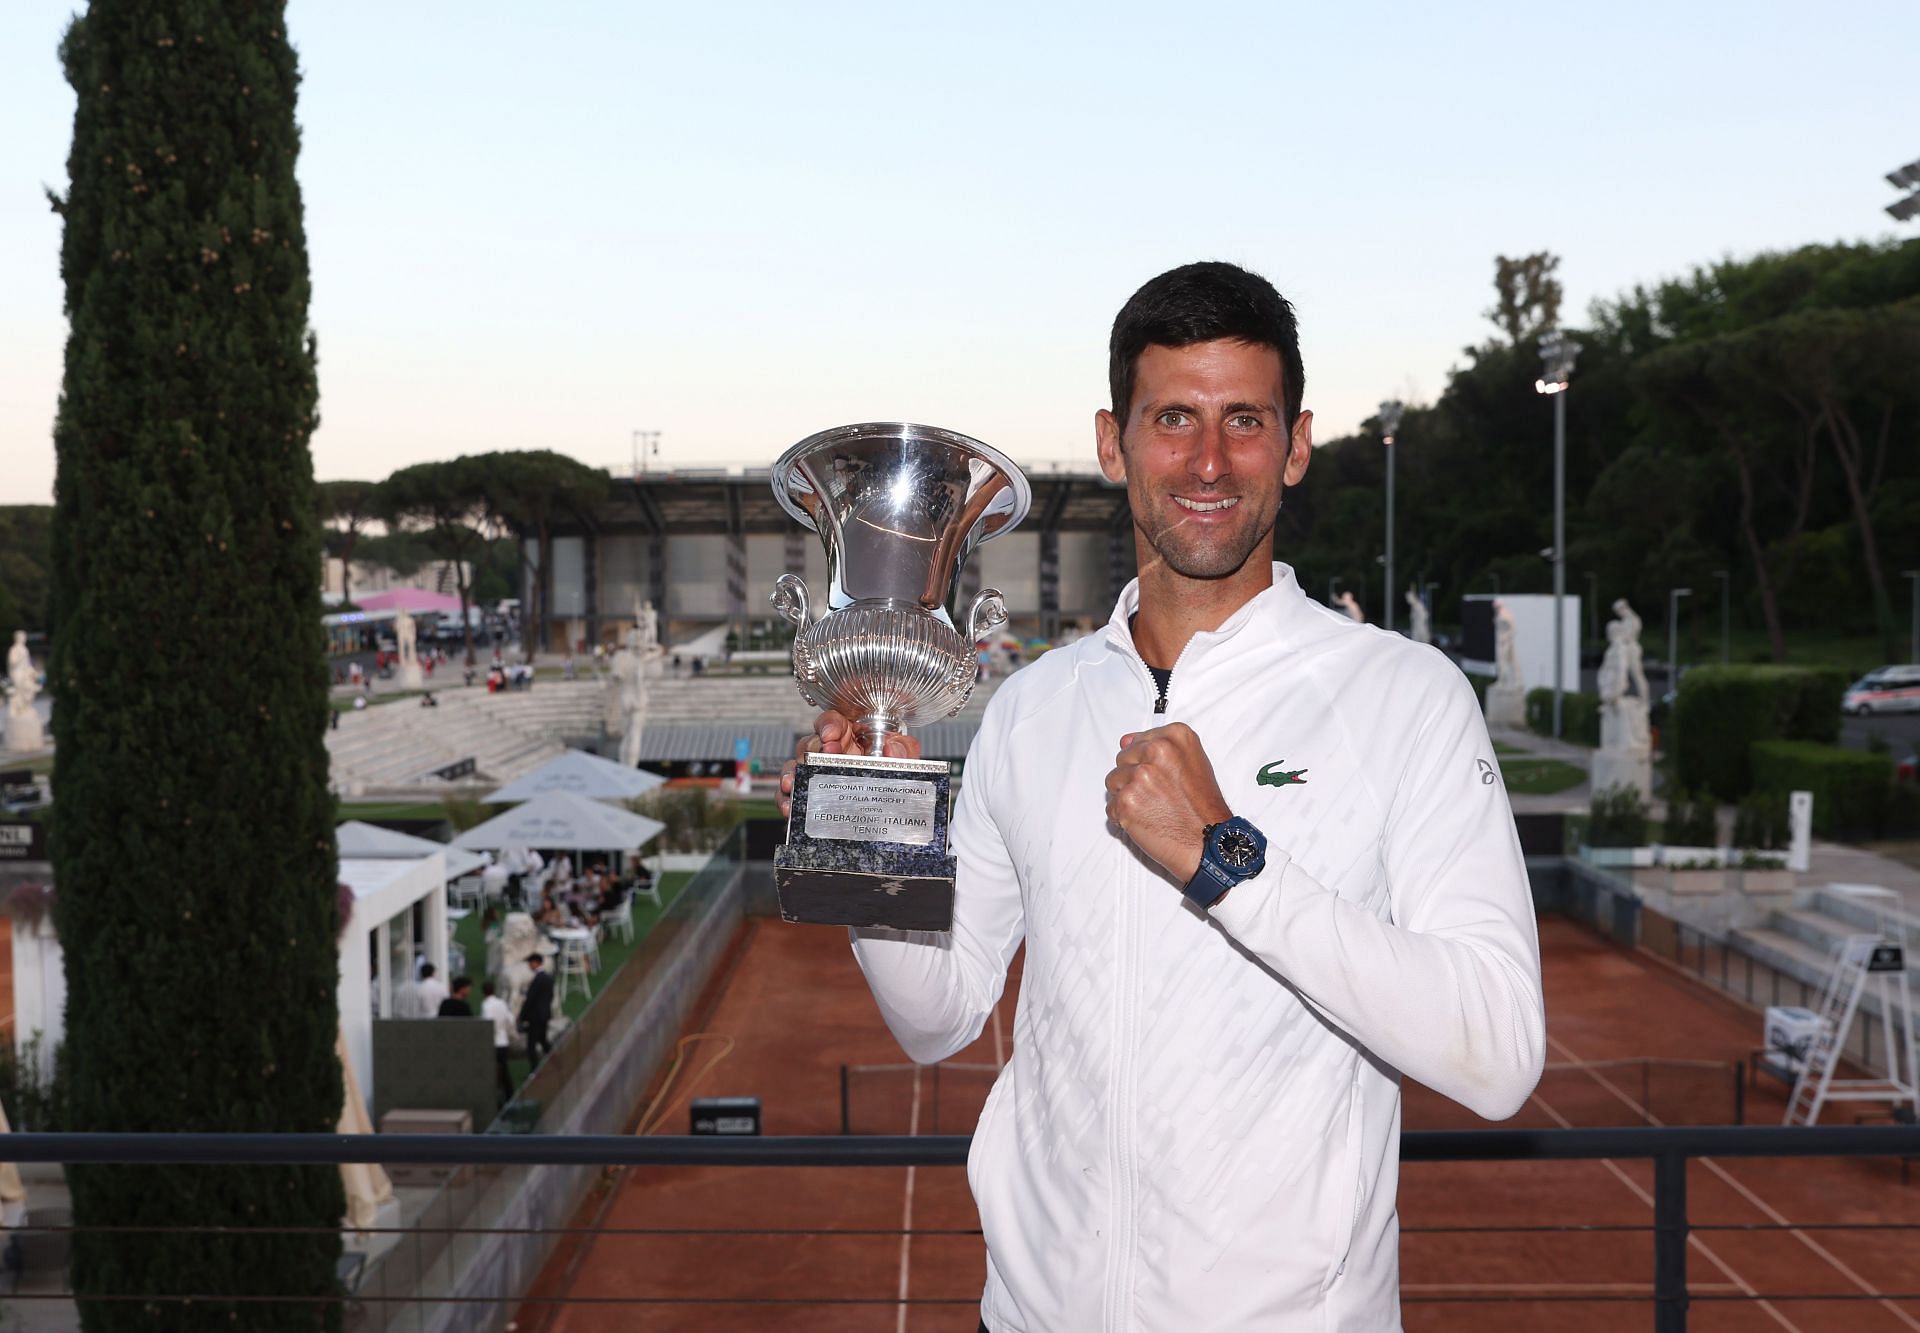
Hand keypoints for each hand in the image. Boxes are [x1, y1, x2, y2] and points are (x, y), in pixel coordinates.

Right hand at [779, 710, 923, 816]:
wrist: (888, 816)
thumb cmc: (889, 778)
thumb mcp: (901, 761)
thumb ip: (903, 750)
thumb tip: (893, 746)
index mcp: (850, 739)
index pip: (833, 722)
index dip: (829, 724)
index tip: (830, 734)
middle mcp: (830, 754)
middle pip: (811, 743)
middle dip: (814, 749)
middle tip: (823, 758)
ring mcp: (817, 775)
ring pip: (795, 767)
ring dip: (793, 773)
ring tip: (795, 783)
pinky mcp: (807, 797)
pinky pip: (789, 795)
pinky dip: (786, 799)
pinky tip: (790, 805)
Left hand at [1104, 723, 1231, 883]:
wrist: (1209, 841)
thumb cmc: (1203, 808)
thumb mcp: (1192, 763)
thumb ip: (1158, 747)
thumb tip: (1125, 741)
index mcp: (1174, 737)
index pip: (1137, 742)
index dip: (1146, 764)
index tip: (1162, 778)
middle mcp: (1155, 751)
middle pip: (1122, 760)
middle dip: (1134, 778)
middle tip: (1159, 796)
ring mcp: (1139, 776)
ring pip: (1113, 782)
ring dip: (1127, 797)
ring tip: (1153, 808)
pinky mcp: (1127, 801)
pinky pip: (1111, 806)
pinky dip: (1124, 818)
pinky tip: (1147, 820)